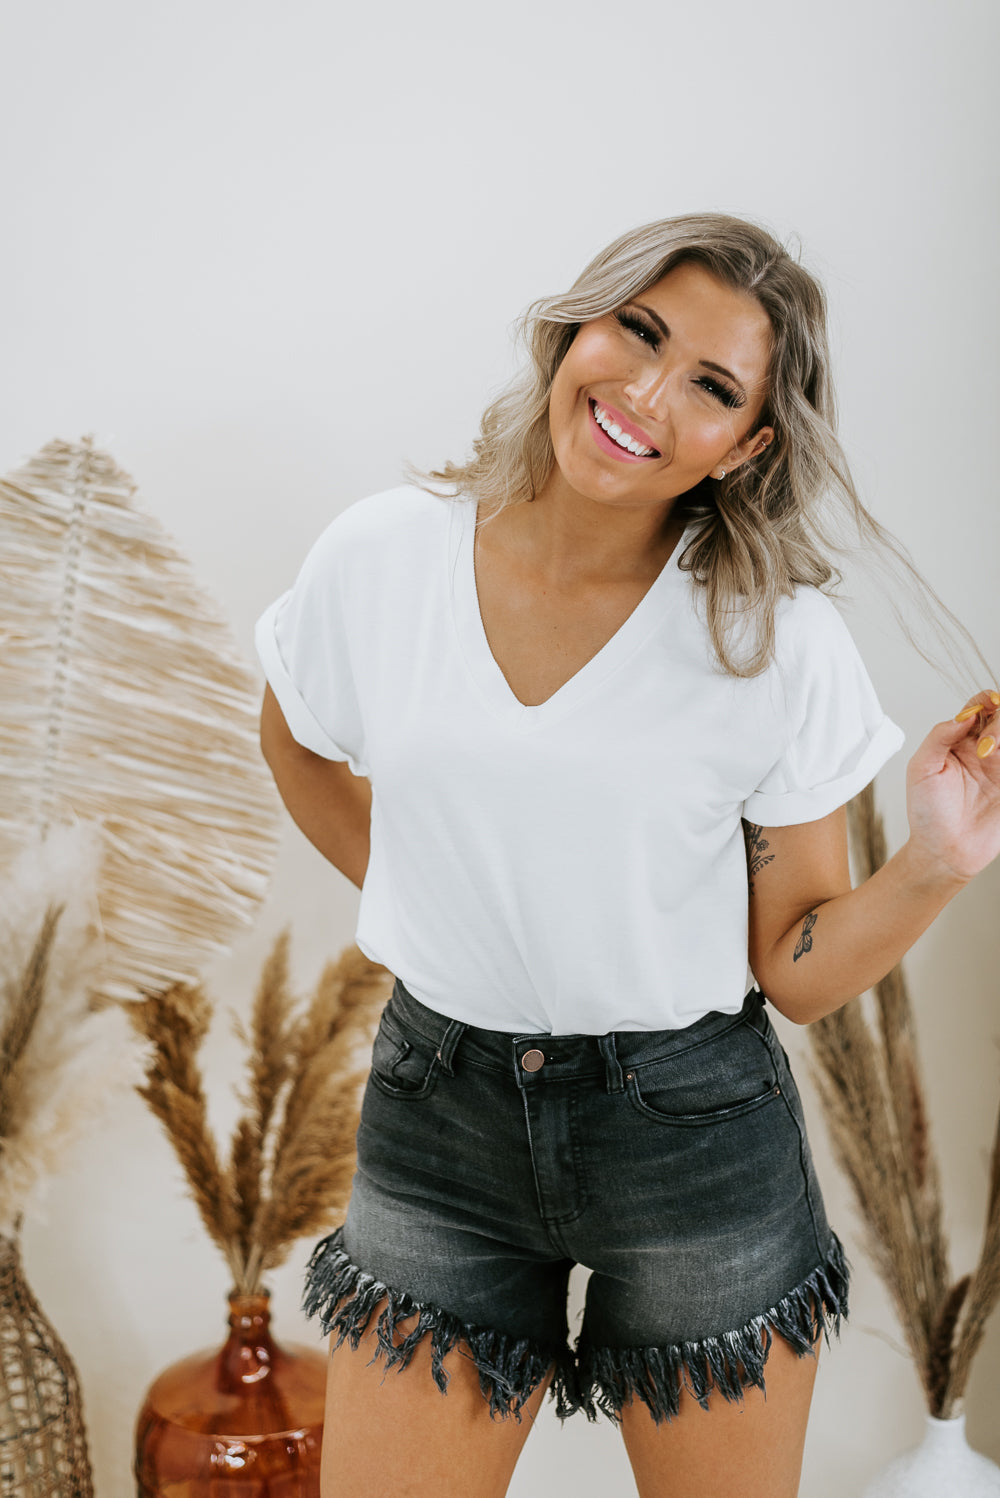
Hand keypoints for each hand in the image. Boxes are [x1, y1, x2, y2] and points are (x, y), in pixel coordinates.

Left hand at [904, 690, 999, 884]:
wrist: (944, 852)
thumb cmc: (927, 812)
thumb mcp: (921, 769)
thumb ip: (939, 736)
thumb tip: (964, 714)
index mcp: (958, 740)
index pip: (978, 707)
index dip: (986, 700)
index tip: (988, 704)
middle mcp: (984, 749)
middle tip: (986, 747)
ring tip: (991, 755)